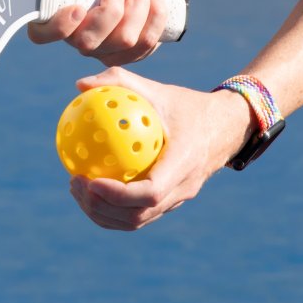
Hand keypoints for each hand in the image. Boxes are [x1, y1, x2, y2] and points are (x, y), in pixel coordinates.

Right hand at [28, 0, 180, 64]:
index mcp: (60, 16)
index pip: (42, 34)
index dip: (57, 27)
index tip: (78, 7)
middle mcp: (78, 38)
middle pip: (87, 42)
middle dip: (111, 12)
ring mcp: (104, 51)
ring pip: (122, 41)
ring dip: (137, 7)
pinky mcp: (129, 56)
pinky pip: (144, 44)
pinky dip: (155, 16)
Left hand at [67, 67, 255, 230]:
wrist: (226, 127)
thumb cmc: (187, 106)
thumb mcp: (157, 90)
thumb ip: (120, 82)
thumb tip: (79, 85)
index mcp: (184, 163)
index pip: (150, 192)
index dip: (118, 194)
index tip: (90, 180)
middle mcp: (183, 188)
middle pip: (138, 215)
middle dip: (100, 206)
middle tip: (75, 182)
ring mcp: (178, 200)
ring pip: (136, 221)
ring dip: (102, 213)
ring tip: (76, 188)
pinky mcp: (170, 203)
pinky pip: (138, 214)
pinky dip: (111, 209)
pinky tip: (90, 187)